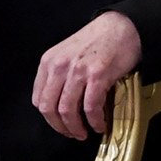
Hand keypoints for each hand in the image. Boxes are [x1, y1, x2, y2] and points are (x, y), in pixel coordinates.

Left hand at [33, 12, 141, 138]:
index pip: (38, 99)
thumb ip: (59, 76)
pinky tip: (99, 124)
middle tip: (72, 133)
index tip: (60, 124)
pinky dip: (94, 121)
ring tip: (85, 132)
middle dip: (60, 127)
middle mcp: (59, 66)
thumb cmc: (97, 42)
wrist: (122, 27)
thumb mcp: (67, 54)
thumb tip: (60, 105)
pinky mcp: (97, 76)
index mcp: (49, 62)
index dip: (49, 118)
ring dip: (76, 128)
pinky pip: (90, 107)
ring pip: (67, 111)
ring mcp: (77, 71)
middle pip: (49, 108)